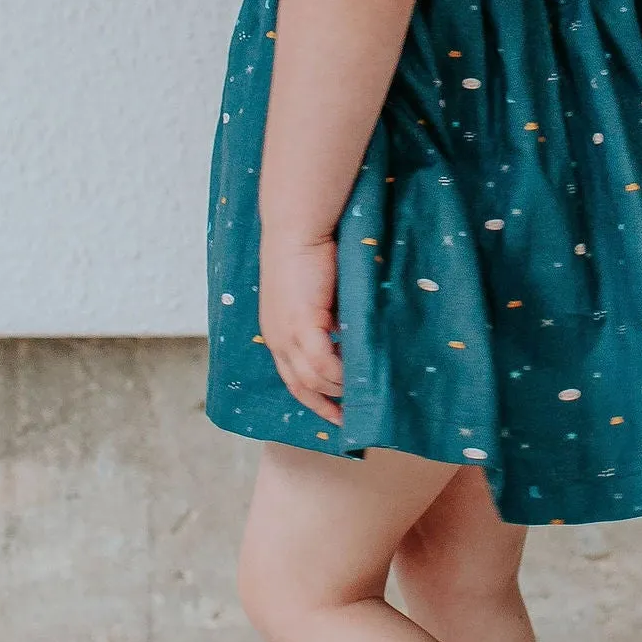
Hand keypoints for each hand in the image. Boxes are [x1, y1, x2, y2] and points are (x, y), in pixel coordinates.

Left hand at [259, 234, 343, 423]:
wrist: (297, 227)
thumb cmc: (308, 253)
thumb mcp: (313, 296)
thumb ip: (326, 322)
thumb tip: (350, 342)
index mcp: (275, 333)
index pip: (292, 380)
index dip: (314, 401)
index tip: (338, 415)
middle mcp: (276, 338)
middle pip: (302, 386)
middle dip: (329, 404)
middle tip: (357, 415)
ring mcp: (286, 333)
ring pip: (313, 379)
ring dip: (340, 388)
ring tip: (365, 392)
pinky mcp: (302, 323)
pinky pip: (323, 363)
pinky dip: (340, 374)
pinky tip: (360, 375)